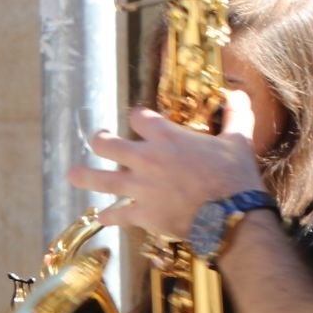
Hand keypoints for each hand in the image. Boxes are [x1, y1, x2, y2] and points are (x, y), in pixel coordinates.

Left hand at [66, 93, 267, 240]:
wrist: (231, 215)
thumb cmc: (235, 176)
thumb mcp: (238, 141)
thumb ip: (236, 117)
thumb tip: (240, 95)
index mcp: (167, 137)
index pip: (138, 118)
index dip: (136, 117)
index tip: (136, 119)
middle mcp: (147, 159)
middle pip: (108, 145)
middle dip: (99, 141)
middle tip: (97, 141)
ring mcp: (141, 187)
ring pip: (102, 180)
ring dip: (85, 177)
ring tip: (71, 174)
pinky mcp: (142, 213)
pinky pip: (117, 215)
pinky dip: (108, 216)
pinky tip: (101, 217)